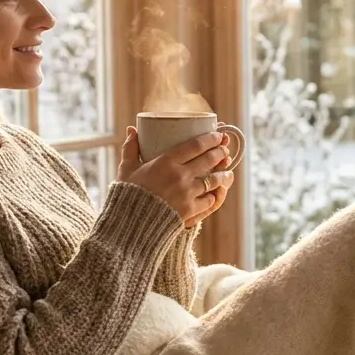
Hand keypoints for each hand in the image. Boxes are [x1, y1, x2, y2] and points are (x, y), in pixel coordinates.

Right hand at [116, 127, 231, 225]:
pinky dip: (215, 196)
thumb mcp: (126, 169)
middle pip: (208, 160)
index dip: (210, 138)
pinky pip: (209, 200)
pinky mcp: (190, 210)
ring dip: (223, 175)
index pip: (195, 145)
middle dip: (220, 152)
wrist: (130, 224)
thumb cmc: (128, 194)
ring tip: (227, 172)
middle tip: (224, 149)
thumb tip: (131, 130)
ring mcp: (187, 193)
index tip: (218, 135)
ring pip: (213, 180)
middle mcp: (180, 175)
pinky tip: (218, 192)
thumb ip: (130, 148)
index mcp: (166, 162)